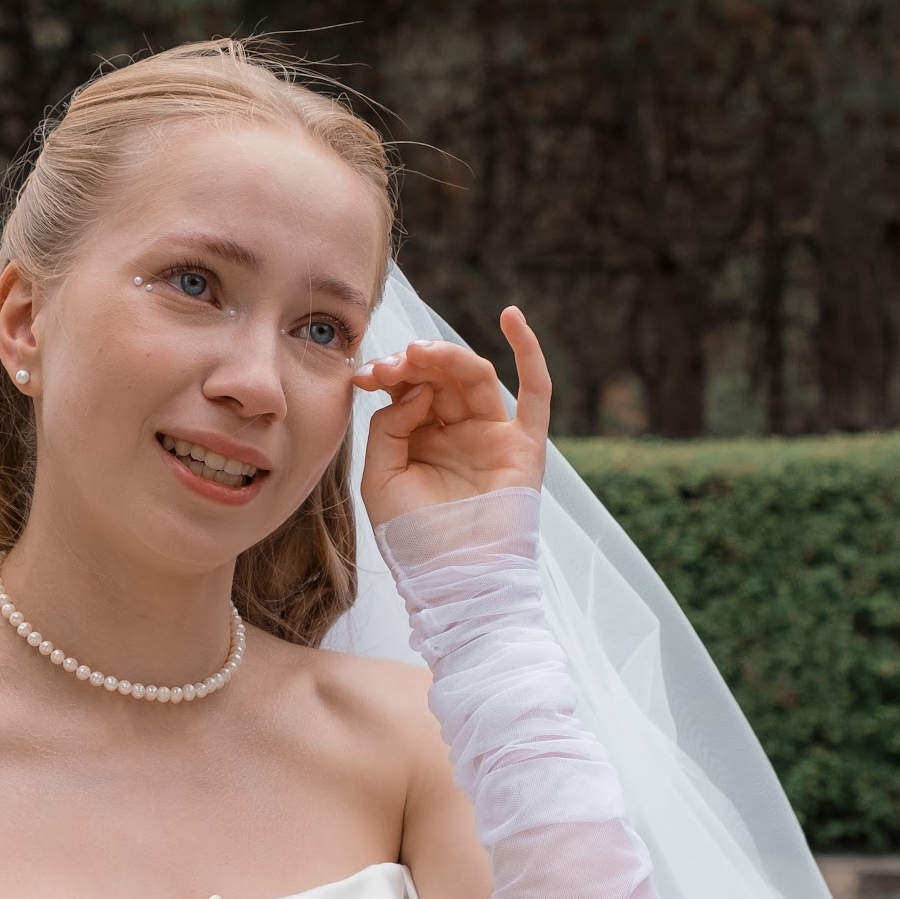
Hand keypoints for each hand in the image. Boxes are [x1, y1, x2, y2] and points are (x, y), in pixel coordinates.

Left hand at [353, 305, 552, 525]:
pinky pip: (536, 392)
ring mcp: (492, 436)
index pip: (408, 388)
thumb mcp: (380, 479)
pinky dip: (529, 352)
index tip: (364, 375)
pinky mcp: (523, 446)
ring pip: (475, 378)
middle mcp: (457, 433)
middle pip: (440, 377)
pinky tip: (511, 316)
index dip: (388, 373)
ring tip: (421, 353)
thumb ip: (389, 427)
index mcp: (421, 439)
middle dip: (413, 364)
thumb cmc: (413, 540)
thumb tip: (415, 390)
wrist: (453, 582)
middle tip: (390, 364)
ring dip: (448, 358)